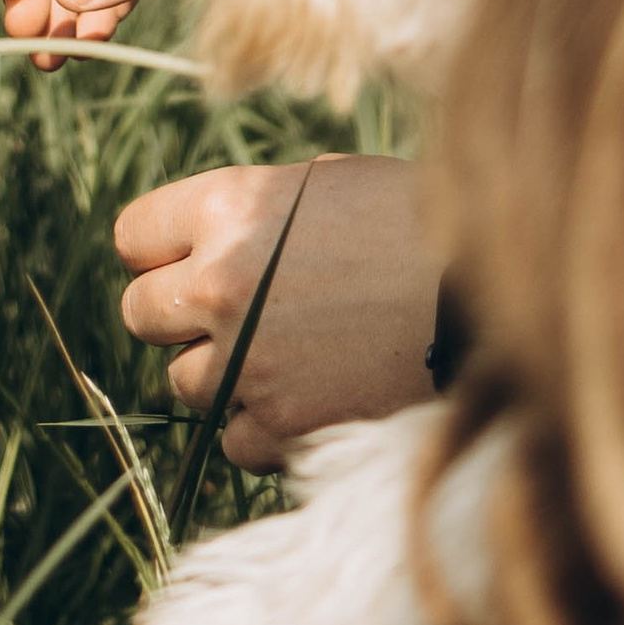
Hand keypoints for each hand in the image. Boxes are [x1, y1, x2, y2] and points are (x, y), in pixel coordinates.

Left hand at [115, 156, 439, 471]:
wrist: (491, 304)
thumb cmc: (419, 227)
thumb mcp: (330, 184)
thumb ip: (256, 207)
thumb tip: (217, 234)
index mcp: (229, 206)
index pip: (132, 237)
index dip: (160, 251)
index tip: (188, 260)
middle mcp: (219, 281)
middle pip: (140, 313)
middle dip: (180, 316)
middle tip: (238, 314)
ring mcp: (245, 359)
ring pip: (183, 381)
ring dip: (223, 374)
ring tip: (288, 355)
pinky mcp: (279, 424)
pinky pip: (232, 440)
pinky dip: (263, 427)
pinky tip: (311, 397)